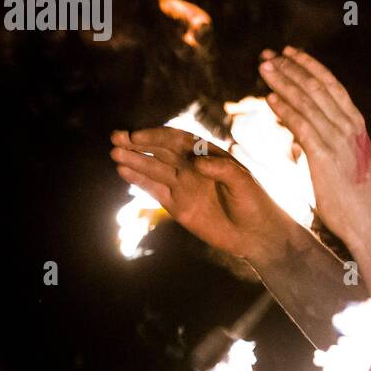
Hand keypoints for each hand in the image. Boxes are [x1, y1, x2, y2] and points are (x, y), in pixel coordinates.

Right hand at [110, 127, 295, 262]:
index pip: (178, 139)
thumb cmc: (254, 203)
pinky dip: (139, 181)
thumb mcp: (243, 183)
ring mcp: (183, 185)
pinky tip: (123, 171)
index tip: (139, 136)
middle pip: (160, 151)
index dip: (157, 136)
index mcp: (208, 154)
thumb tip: (197, 162)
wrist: (256, 234)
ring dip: (134, 160)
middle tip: (116, 137)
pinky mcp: (177, 206)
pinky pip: (155, 190)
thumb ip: (222, 170)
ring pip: (153, 169)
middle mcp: (192, 166)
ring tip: (114, 152)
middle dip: (138, 144)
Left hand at [258, 46, 370, 244]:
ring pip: (308, 100)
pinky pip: (302, 125)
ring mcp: (338, 139)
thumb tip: (309, 135)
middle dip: (290, 67)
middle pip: (316, 86)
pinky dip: (285, 109)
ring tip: (263, 67)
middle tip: (267, 54)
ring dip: (283, 81)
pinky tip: (269, 98)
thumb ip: (330, 144)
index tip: (288, 53)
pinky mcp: (325, 156)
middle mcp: (349, 126)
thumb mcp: (346, 161)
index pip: (331, 84)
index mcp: (355, 125)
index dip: (308, 65)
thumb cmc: (357, 198)